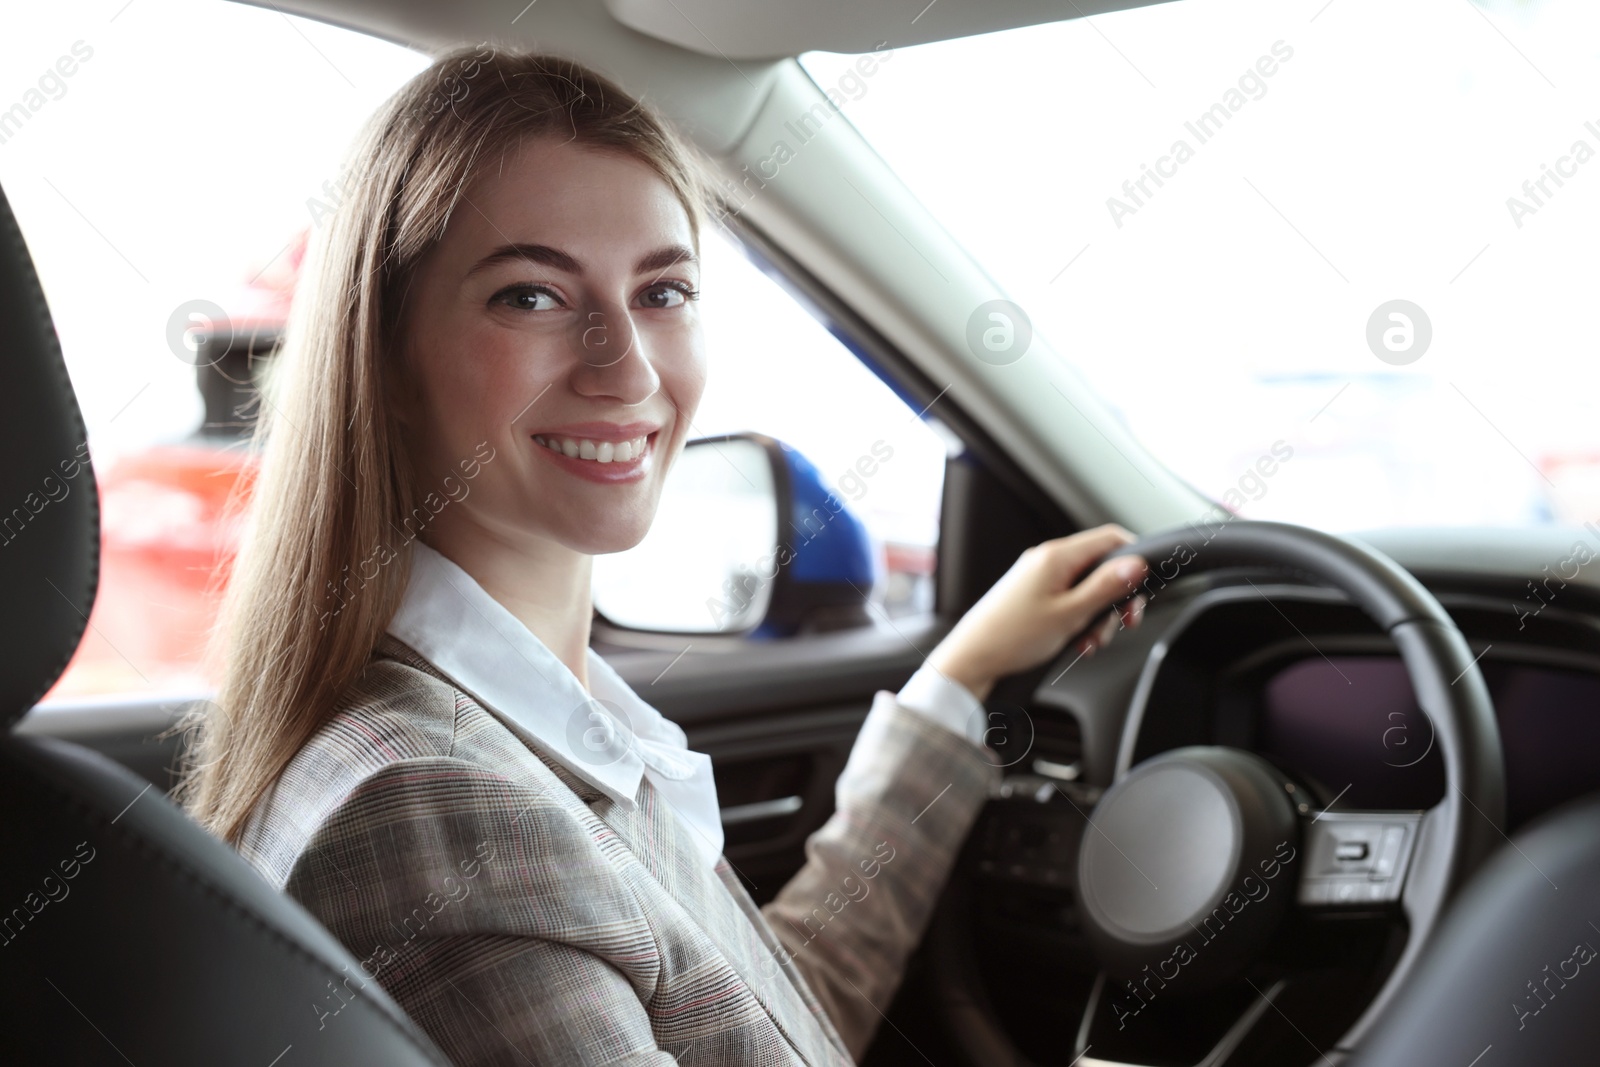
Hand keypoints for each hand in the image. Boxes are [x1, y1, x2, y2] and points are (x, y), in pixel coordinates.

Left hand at [925, 524, 1147, 702]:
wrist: (973, 657)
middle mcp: (1047, 560)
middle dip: (1116, 598)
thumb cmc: (1012, 637)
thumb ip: (1105, 587)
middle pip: (1101, 567)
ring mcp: (1039, 576)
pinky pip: (1069, 598)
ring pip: (1087, 587)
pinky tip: (1076, 641)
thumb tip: (1136, 564)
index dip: (1135, 559)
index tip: (1144, 588)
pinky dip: (1080, 619)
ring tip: (1089, 641)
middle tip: (1123, 623)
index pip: (1110, 539)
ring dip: (1098, 615)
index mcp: (1057, 556)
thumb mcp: (1070, 614)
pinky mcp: (1034, 593)